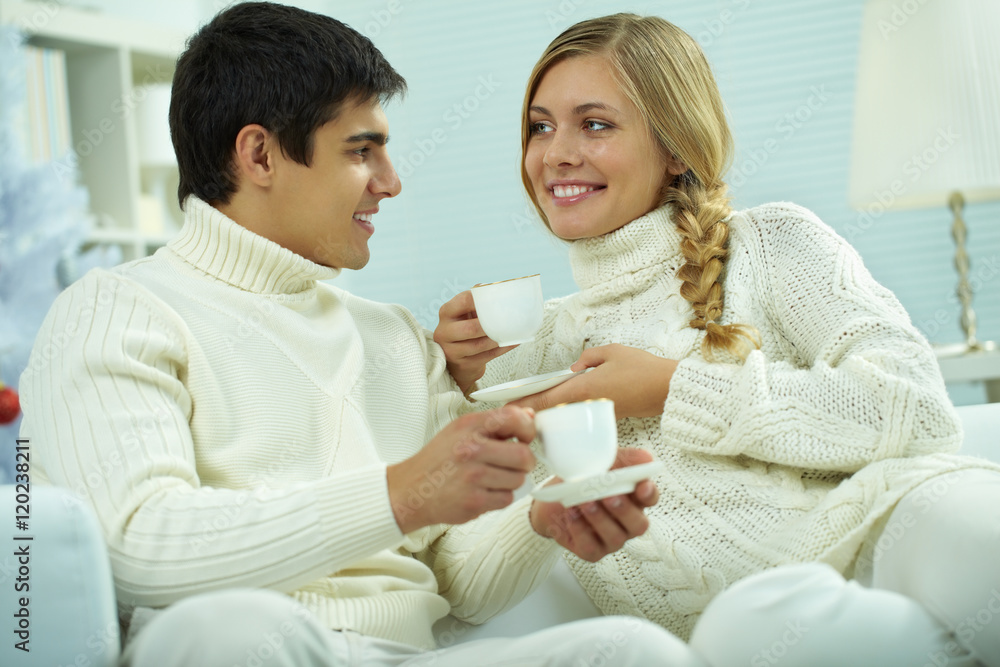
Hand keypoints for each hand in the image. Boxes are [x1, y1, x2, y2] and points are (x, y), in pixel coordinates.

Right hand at [386, 406, 535, 532]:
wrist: (411, 490)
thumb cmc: (437, 460)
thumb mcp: (461, 430)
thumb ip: (494, 423)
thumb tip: (529, 416)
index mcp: (469, 426)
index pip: (514, 418)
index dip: (528, 429)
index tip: (525, 437)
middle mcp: (471, 449)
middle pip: (524, 455)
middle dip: (525, 462)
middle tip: (515, 463)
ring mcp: (473, 476)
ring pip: (519, 480)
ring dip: (511, 481)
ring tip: (493, 477)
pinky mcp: (475, 501)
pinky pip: (507, 499)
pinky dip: (500, 497)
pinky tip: (484, 490)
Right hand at [433, 290, 515, 393]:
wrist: (455, 360)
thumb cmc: (464, 330)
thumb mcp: (464, 314)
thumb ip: (477, 301)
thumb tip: (497, 288)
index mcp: (446, 313)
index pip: (463, 301)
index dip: (480, 299)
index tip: (497, 297)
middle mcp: (444, 332)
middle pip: (469, 329)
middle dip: (489, 326)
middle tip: (506, 320)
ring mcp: (451, 351)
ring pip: (479, 345)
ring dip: (497, 339)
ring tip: (512, 332)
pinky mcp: (462, 365)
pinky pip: (486, 356)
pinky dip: (502, 349)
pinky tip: (512, 342)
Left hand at [511, 344, 677, 418]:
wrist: (669, 390)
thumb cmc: (643, 368)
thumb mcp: (612, 352)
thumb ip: (588, 358)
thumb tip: (575, 368)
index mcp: (584, 388)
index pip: (546, 399)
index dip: (524, 404)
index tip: (507, 408)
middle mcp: (588, 404)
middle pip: (552, 410)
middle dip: (533, 411)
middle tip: (513, 411)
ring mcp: (598, 412)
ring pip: (566, 414)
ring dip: (550, 413)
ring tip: (531, 410)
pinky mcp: (608, 416)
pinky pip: (581, 415)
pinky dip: (567, 412)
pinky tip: (561, 408)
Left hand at [530, 448, 659, 561]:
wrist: (552, 499)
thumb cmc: (582, 481)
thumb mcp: (602, 463)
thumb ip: (624, 460)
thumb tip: (645, 457)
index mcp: (633, 499)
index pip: (650, 498)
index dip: (649, 493)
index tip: (642, 485)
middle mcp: (626, 523)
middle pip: (638, 524)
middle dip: (624, 510)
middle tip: (609, 496)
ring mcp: (611, 539)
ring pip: (615, 537)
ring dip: (599, 519)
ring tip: (584, 502)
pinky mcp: (592, 551)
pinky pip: (591, 547)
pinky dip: (580, 530)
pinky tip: (571, 513)